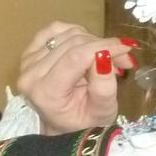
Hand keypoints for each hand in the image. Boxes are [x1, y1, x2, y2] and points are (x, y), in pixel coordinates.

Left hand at [16, 22, 138, 134]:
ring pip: (68, 34)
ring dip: (94, 42)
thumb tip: (106, 56)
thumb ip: (105, 87)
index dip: (104, 47)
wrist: (65, 125)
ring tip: (108, 58)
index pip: (75, 57)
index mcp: (46, 93)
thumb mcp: (103, 111)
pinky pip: (56, 29)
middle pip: (73, 44)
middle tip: (124, 59)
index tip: (127, 48)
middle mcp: (30, 74)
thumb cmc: (86, 123)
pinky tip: (87, 48)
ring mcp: (27, 61)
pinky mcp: (30, 52)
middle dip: (104, 46)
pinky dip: (77, 33)